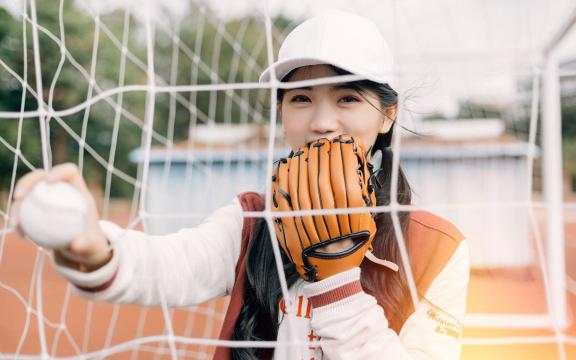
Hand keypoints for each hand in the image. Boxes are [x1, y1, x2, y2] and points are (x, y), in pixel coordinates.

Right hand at [10, 163, 111, 270]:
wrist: (82, 248)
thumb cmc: (91, 243)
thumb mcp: (92, 246)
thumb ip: (86, 244)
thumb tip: (76, 244)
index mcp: (79, 191)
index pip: (70, 172)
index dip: (59, 171)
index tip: (48, 181)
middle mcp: (61, 190)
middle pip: (42, 176)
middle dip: (27, 181)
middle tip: (18, 197)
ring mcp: (47, 199)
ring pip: (27, 194)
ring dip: (17, 205)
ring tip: (15, 224)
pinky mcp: (37, 209)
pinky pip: (23, 210)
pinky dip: (18, 219)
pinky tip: (19, 233)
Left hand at [271, 135, 376, 280]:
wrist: (332, 273)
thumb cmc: (353, 244)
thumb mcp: (367, 221)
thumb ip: (364, 196)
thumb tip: (361, 167)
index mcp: (351, 215)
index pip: (346, 177)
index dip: (343, 157)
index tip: (342, 143)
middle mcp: (329, 217)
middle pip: (323, 179)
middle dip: (323, 157)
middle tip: (322, 143)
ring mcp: (308, 222)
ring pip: (303, 186)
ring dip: (303, 165)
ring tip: (305, 151)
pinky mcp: (290, 227)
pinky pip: (285, 198)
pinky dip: (284, 180)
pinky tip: (286, 165)